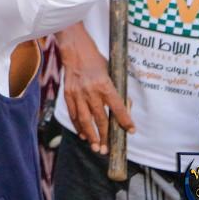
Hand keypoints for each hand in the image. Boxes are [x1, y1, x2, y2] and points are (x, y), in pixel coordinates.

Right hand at [57, 23, 135, 154]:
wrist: (74, 50)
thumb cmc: (95, 60)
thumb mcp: (111, 72)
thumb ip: (116, 91)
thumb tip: (124, 109)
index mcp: (105, 84)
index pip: (118, 107)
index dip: (125, 120)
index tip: (130, 130)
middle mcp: (91, 91)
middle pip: (100, 118)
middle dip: (104, 136)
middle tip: (106, 150)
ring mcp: (77, 93)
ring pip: (84, 120)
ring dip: (90, 135)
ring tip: (95, 147)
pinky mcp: (68, 93)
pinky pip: (73, 113)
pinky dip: (78, 125)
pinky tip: (82, 134)